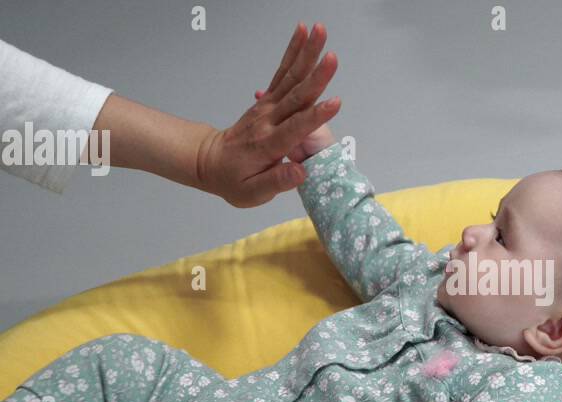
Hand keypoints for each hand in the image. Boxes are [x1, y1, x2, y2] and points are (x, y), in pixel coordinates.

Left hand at [196, 22, 341, 207]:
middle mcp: (269, 120)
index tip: (334, 102)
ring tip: (320, 31)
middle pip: (296, 95)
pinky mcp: (268, 99)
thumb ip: (276, 182)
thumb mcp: (251, 193)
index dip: (315, 116)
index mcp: (268, 144)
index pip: (295, 128)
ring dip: (307, 53)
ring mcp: (267, 106)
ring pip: (290, 77)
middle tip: (332, 56)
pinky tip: (302, 33)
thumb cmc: (233, 180)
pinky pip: (283, 73)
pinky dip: (293, 52)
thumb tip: (301, 172)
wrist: (208, 161)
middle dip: (316, 76)